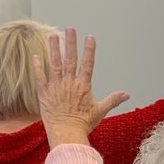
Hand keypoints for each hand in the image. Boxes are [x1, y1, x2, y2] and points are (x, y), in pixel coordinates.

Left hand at [34, 28, 129, 144]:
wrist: (66, 134)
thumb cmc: (83, 124)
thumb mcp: (100, 111)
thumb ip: (113, 100)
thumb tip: (127, 94)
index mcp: (83, 86)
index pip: (88, 64)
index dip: (89, 49)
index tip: (90, 37)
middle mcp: (69, 83)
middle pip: (71, 59)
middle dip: (71, 43)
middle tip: (70, 28)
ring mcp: (56, 87)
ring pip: (55, 64)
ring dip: (54, 49)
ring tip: (53, 36)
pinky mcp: (44, 94)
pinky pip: (40, 77)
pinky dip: (37, 67)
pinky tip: (36, 56)